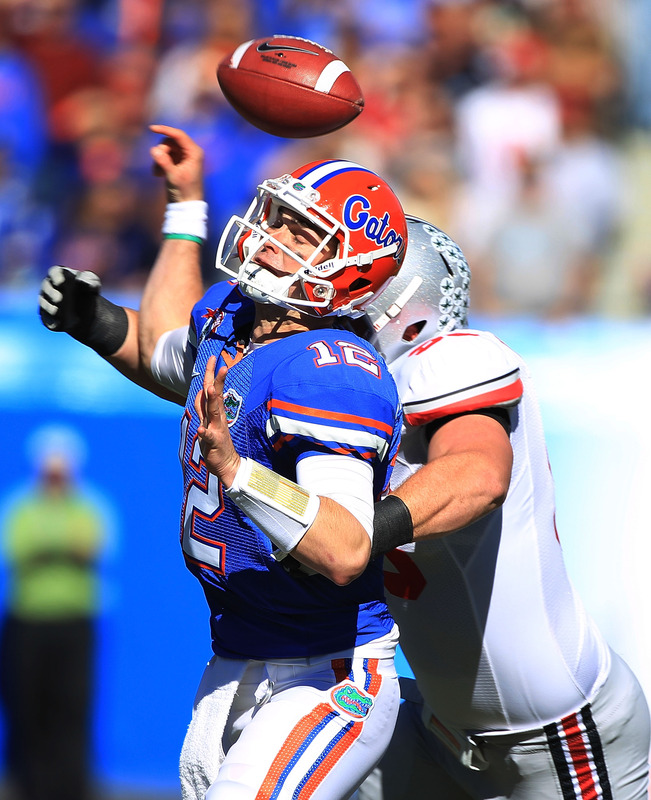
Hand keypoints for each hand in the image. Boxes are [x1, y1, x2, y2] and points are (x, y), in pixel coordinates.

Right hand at [39, 266, 100, 333]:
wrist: (88, 312)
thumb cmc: (88, 293)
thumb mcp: (93, 285)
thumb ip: (92, 280)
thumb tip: (86, 283)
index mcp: (59, 275)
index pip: (54, 272)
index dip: (56, 277)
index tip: (61, 282)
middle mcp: (49, 287)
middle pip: (46, 288)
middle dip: (52, 294)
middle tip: (59, 299)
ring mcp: (46, 302)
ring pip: (45, 304)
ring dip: (50, 308)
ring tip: (58, 312)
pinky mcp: (47, 317)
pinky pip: (46, 319)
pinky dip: (52, 321)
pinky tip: (59, 324)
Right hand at [149, 124, 203, 202]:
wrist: (186, 205)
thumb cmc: (184, 191)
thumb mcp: (173, 176)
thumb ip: (164, 162)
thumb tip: (153, 150)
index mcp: (194, 153)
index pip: (179, 135)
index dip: (165, 130)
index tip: (151, 128)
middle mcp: (190, 152)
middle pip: (170, 142)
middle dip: (161, 151)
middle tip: (158, 164)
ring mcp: (184, 157)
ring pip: (166, 149)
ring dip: (159, 158)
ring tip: (157, 173)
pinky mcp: (178, 163)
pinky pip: (165, 156)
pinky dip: (160, 163)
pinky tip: (158, 175)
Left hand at [194, 356, 240, 486]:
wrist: (228, 464)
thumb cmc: (217, 443)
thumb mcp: (208, 421)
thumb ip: (205, 407)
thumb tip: (203, 390)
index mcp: (215, 412)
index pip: (212, 389)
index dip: (212, 375)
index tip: (214, 358)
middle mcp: (216, 418)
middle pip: (215, 395)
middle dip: (216, 380)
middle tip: (220, 365)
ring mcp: (216, 429)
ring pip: (213, 412)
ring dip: (212, 401)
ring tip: (211, 389)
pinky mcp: (214, 443)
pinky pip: (209, 437)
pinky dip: (205, 432)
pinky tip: (202, 430)